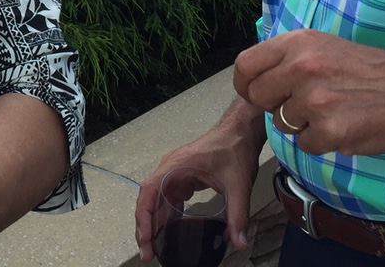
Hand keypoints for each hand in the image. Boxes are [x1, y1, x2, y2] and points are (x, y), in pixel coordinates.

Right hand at [134, 107, 263, 260]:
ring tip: (156, 248)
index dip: (144, 217)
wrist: (240, 131)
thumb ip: (237, 215)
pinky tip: (170, 232)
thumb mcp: (238, 185)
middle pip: (149, 199)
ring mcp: (175, 173)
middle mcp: (169, 170)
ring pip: (157, 201)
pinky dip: (166, 216)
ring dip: (155, 223)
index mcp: (175, 167)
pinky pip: (168, 199)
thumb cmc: (234, 151)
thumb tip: (239, 244)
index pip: (149, 192)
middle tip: (149, 254)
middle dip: (146, 227)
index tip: (146, 239)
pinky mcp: (183, 177)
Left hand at [232, 29, 384, 156]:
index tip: (253, 92)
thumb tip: (253, 76)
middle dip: (274, 105)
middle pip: (258, 97)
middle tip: (300, 104)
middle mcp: (301, 68)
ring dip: (302, 124)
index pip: (245, 65)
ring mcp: (315, 100)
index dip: (245, 84)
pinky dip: (321, 141)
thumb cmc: (366, 69)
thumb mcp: (323, 46)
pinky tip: (343, 126)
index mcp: (297, 43)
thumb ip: (287, 58)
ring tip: (331, 110)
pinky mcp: (329, 131)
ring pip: (282, 123)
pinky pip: (305, 144)